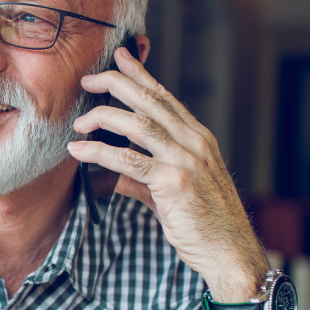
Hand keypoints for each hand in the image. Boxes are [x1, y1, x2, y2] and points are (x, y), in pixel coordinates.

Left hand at [66, 47, 266, 300]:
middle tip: (88, 79)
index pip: (165, 97)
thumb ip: (143, 178)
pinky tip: (80, 151)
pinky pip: (129, 162)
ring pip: (139, 125)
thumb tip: (112, 173)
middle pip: (150, 101)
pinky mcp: (174, 183)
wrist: (230, 252)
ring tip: (79, 122)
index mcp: (198, 138)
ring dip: (104, 118)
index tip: (120, 57)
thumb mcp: (173, 192)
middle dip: (116, 84)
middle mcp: (195, 143)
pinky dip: (100, 153)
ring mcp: (187, 161)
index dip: (141, 74)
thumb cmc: (204, 223)